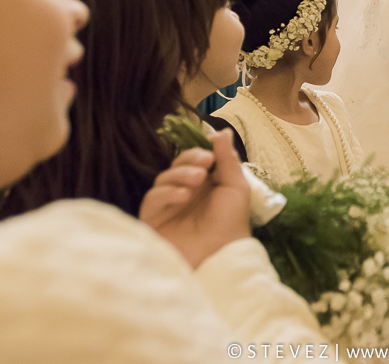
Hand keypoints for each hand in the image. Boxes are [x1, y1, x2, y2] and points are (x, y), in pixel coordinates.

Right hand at [139, 130, 251, 268]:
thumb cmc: (231, 223)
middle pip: (176, 166)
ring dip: (180, 174)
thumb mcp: (235, 187)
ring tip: (197, 180)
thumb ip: (227, 159)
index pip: (193, 159)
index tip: (210, 154)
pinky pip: (153, 198)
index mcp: (204, 184)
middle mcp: (184, 193)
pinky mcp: (154, 219)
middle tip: (204, 164)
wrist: (221, 255)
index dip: (198, 152)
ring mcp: (168, 206)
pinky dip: (167, 193)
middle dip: (189, 160)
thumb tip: (221, 131)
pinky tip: (184, 196)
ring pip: (163, 179)